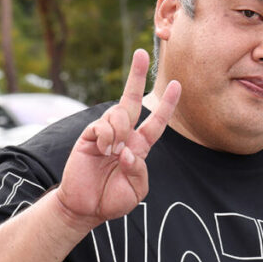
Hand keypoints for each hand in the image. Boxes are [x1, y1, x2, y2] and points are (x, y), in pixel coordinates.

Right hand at [57, 49, 180, 229]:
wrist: (85, 208)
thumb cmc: (111, 200)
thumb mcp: (135, 191)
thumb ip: (139, 172)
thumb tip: (128, 151)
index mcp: (139, 147)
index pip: (156, 122)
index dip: (167, 105)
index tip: (177, 85)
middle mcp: (124, 136)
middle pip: (132, 100)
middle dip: (137, 76)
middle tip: (142, 53)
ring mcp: (105, 134)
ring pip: (119, 114)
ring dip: (120, 130)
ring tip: (113, 151)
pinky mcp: (89, 136)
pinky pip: (102, 125)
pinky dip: (108, 136)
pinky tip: (105, 149)